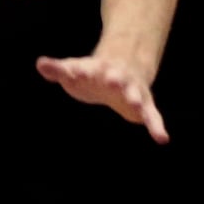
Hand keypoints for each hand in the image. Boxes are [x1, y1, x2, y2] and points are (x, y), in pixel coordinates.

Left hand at [36, 55, 168, 143]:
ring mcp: (132, 90)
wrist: (121, 70)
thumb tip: (40, 64)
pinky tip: (162, 139)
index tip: (77, 71)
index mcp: (97, 68)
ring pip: (136, 94)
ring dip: (134, 97)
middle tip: (111, 80)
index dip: (82, 69)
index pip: (87, 67)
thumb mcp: (73, 70)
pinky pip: (153, 116)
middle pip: (116, 76)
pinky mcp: (144, 105)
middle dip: (114, 78)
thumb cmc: (91, 72)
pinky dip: (157, 126)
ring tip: (134, 104)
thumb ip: (58, 69)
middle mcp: (117, 77)